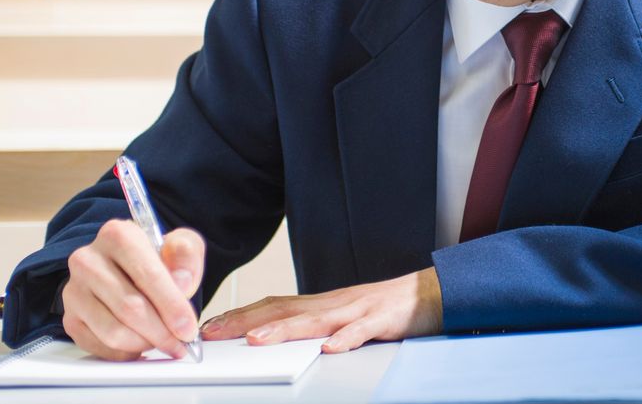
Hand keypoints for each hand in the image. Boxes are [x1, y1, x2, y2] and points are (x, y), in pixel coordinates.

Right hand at [62, 219, 204, 360]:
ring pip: (113, 331)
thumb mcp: (181, 245)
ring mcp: (74, 291)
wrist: (130, 267)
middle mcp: (88, 260)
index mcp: (117, 235)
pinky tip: (141, 344)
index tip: (188, 328)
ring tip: (162, 340)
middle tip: (180, 343)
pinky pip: (98, 346)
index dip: (172, 306)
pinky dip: (125, 352)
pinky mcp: (70, 318)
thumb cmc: (158, 256)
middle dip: (161, 332)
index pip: (148, 275)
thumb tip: (182, 283)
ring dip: (144, 343)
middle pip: (130, 308)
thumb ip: (187, 257)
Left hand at [199, 267, 443, 352]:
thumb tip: (277, 337)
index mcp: (322, 304)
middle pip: (286, 311)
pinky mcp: (382, 320)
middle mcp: (334, 303)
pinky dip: (346, 339)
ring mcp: (357, 310)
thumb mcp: (342, 316)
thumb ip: (314, 324)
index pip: (275, 306)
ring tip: (257, 342)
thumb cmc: (384, 308)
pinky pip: (362, 330)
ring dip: (285, 331)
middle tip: (215, 333)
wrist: (429, 293)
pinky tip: (331, 348)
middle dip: (247, 322)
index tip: (211, 325)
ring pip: (317, 320)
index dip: (242, 315)